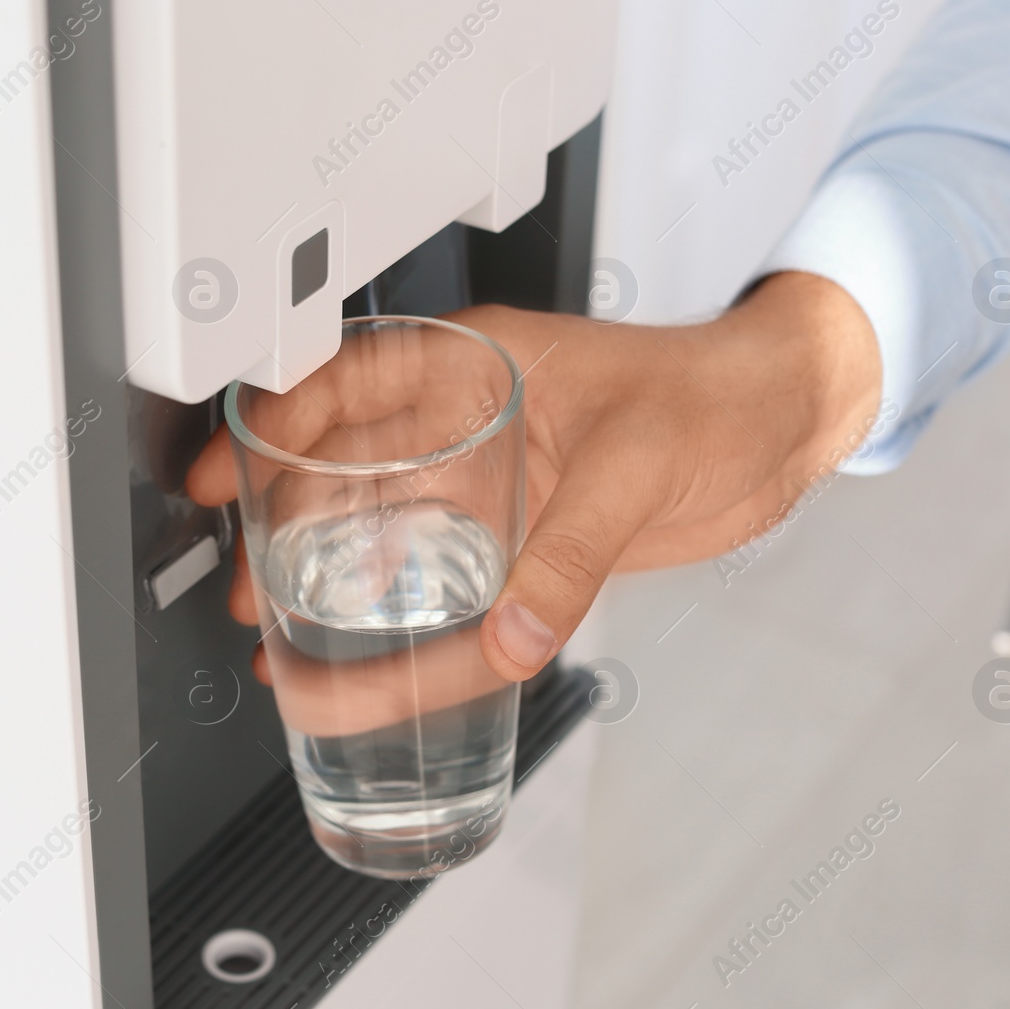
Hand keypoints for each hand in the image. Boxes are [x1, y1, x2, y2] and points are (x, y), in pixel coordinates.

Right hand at [187, 271, 880, 681]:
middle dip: (282, 521)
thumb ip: (568, 557)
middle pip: (344, 463)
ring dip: (329, 571)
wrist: (785, 422)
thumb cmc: (717, 394)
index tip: (224, 471)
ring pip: (381, 519)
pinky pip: (441, 566)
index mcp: (478, 365)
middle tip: (247, 588)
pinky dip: (402, 605)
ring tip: (282, 628)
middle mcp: (473, 418)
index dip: (273, 423)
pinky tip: (371, 644)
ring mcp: (495, 474)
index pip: (344, 381)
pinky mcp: (526, 527)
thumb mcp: (634, 467)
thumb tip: (508, 639)